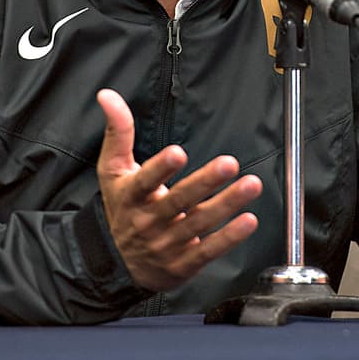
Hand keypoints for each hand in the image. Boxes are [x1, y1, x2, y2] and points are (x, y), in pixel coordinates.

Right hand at [95, 89, 261, 291]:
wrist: (118, 264)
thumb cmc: (122, 207)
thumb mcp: (112, 171)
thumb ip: (117, 132)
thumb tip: (107, 95)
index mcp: (131, 197)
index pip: (144, 181)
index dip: (160, 168)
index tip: (177, 153)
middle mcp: (149, 221)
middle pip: (179, 201)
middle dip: (205, 182)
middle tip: (229, 163)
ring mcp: (167, 244)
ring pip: (199, 223)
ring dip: (227, 204)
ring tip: (251, 185)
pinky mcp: (184, 263)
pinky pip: (208, 250)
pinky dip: (229, 237)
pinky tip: (248, 221)